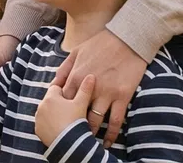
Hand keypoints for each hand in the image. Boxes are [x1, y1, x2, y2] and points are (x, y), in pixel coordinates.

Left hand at [34, 72, 95, 146]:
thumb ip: (85, 88)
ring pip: (47, 112)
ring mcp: (38, 119)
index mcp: (50, 97)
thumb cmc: (75, 121)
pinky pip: (44, 124)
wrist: (69, 144)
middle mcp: (41, 106)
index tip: (70, 92)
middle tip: (70, 106)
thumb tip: (91, 76)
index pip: (56, 87)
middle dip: (59, 102)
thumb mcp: (81, 103)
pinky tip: (60, 126)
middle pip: (51, 100)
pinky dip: (51, 124)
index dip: (64, 89)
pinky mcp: (38, 131)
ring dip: (54, 113)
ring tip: (66, 117)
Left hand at [56, 30, 146, 145]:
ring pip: (95, 121)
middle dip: (74, 126)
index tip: (62, 122)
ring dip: (90, 133)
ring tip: (87, 143)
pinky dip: (111, 134)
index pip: (63, 101)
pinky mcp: (122, 97)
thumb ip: (64, 68)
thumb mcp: (77, 50)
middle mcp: (89, 87)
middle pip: (77, 114)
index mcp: (75, 76)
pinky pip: (116, 121)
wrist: (127, 38)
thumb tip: (54, 83)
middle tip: (73, 136)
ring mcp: (106, 93)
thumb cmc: (101, 42)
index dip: (62, 113)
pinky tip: (107, 142)